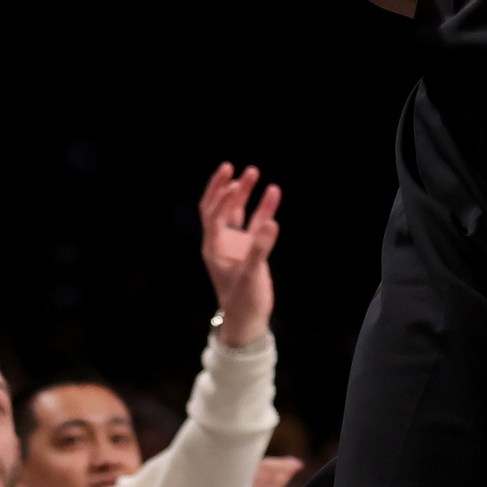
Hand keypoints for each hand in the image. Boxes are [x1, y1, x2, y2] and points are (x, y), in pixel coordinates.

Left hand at [201, 164, 280, 344]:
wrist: (248, 320)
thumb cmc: (242, 300)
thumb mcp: (250, 275)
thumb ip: (260, 248)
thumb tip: (272, 222)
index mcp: (213, 247)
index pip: (213, 216)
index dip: (222, 198)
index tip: (234, 181)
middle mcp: (221, 242)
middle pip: (218, 208)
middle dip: (223, 188)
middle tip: (231, 166)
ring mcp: (236, 244)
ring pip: (237, 213)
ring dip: (243, 194)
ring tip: (253, 172)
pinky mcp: (251, 249)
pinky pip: (256, 224)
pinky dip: (262, 209)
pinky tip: (273, 193)